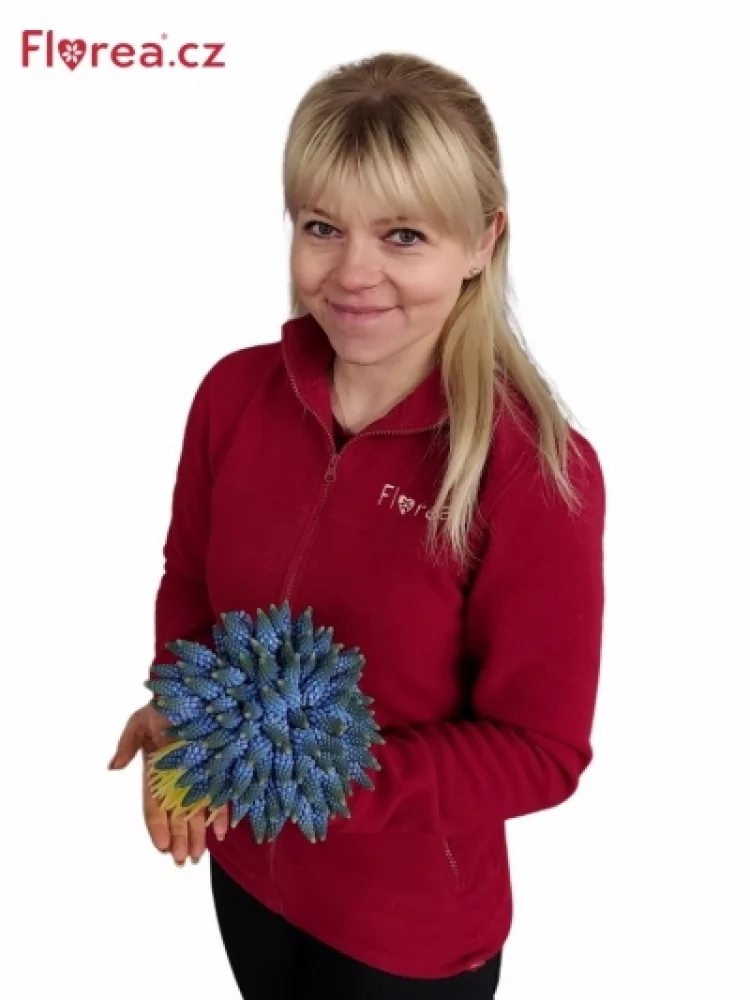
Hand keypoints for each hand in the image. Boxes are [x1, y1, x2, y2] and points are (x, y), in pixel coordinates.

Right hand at [109, 702, 228, 864]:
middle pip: (177, 814)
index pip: (154, 805)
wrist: (191, 692)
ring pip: (197, 811)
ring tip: (197, 856)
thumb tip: (113, 767)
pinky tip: (222, 832)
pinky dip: (221, 814)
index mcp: (156, 771)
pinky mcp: (217, 769)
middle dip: (179, 838)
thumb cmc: (162, 707)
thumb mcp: (138, 722)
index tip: (160, 846)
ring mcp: (198, 775)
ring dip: (197, 834)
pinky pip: (220, 795)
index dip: (157, 827)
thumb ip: (127, 744)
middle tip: (182, 861)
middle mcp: (177, 778)